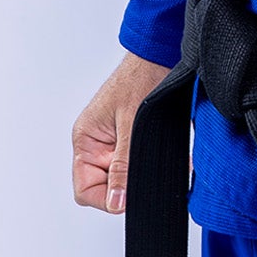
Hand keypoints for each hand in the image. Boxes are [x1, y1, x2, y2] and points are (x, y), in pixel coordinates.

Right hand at [71, 51, 168, 212]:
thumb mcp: (132, 125)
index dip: (106, 198)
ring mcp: (116, 144)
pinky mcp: (135, 141)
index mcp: (86, 140)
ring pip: (127, 178)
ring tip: (160, 161)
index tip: (129, 197)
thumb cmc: (141, 77)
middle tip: (149, 176)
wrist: (162, 56)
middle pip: (107, 188)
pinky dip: (156, 165)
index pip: (85, 189)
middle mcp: (98, 145)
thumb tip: (116, 200)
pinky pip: (141, 164)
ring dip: (145, 175)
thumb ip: (123, 165)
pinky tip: (171, 157)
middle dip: (130, 186)